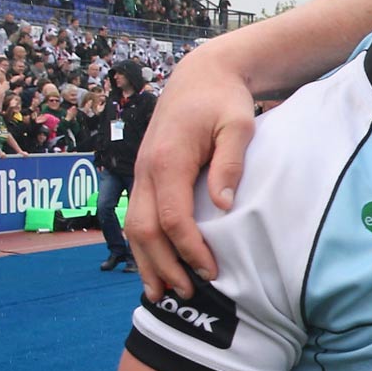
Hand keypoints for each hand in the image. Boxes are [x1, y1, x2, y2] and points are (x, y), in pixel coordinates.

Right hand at [127, 48, 256, 299]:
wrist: (202, 76)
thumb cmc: (224, 101)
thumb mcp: (239, 126)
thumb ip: (230, 164)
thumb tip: (223, 206)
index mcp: (167, 160)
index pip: (172, 217)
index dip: (189, 249)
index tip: (212, 271)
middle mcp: (145, 169)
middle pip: (144, 230)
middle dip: (163, 265)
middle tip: (188, 294)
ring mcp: (141, 173)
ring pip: (133, 226)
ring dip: (146, 262)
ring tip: (162, 294)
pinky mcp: (145, 175)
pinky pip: (138, 216)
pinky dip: (144, 245)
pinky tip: (156, 266)